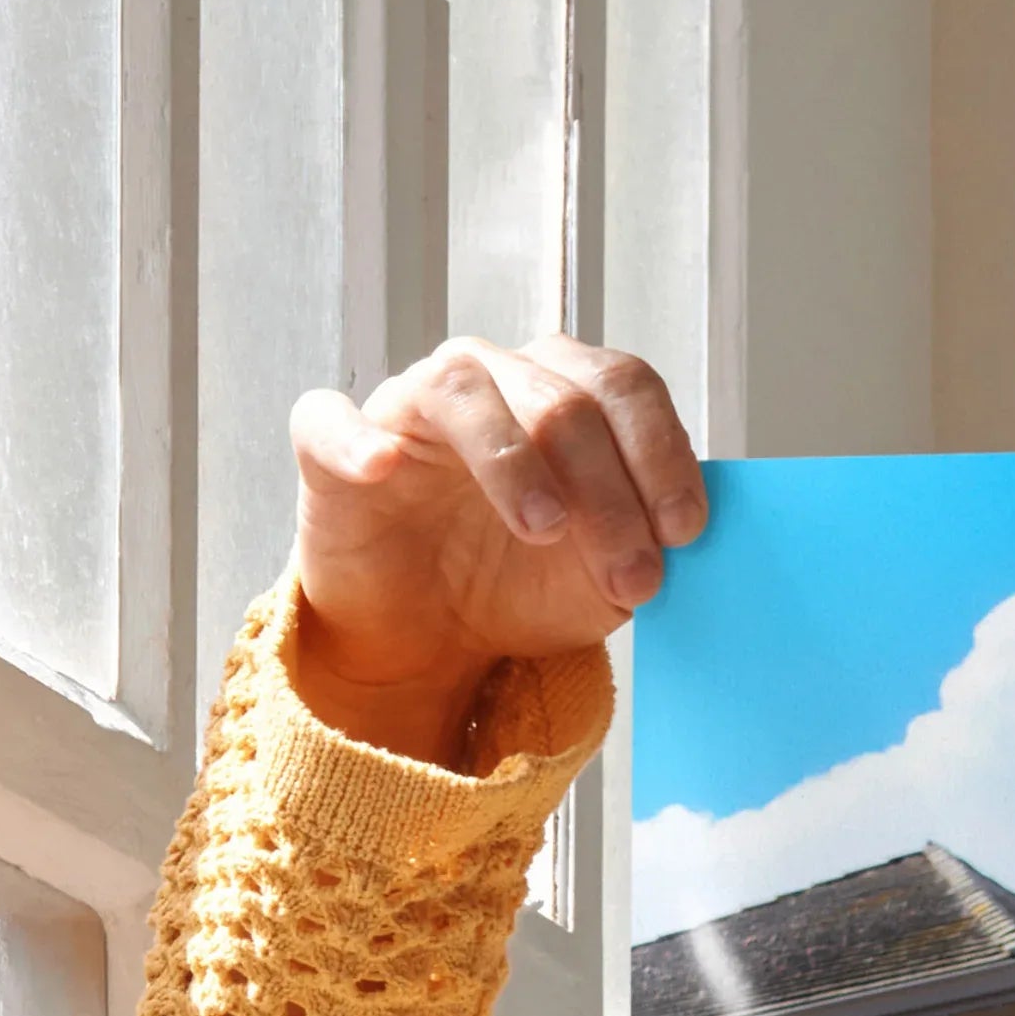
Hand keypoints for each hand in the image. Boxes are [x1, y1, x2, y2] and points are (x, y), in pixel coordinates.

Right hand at [286, 337, 704, 765]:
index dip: (661, 453)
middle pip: (561, 400)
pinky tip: (383, 468)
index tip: (684, 531)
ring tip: (545, 530)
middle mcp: (492, 380)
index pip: (624, 387)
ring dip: (514, 461)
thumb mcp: (604, 578)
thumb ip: (646, 545)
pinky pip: (330, 420)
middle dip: (609, 492)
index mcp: (565, 394)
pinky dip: (356, 439)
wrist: (432, 635)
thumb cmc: (520, 584)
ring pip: (464, 390)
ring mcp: (410, 406)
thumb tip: (681, 536)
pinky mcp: (332, 447)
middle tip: (632, 575)